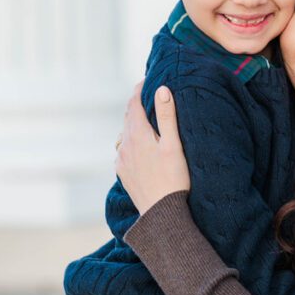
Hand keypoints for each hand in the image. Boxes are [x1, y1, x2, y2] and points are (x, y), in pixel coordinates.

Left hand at [115, 81, 190, 213]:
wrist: (161, 214)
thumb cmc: (173, 178)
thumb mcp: (173, 145)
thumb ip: (167, 116)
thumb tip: (161, 89)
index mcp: (137, 135)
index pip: (134, 104)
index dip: (139, 90)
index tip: (146, 80)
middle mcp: (124, 145)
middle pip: (128, 118)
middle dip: (137, 106)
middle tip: (149, 97)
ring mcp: (121, 160)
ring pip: (124, 135)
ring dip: (133, 125)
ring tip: (146, 122)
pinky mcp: (122, 172)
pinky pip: (124, 150)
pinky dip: (131, 142)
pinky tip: (141, 147)